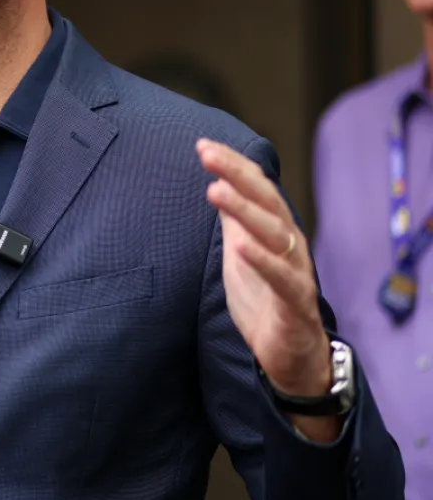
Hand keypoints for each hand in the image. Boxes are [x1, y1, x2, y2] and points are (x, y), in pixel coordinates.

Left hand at [197, 140, 332, 406]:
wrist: (290, 355)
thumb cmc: (264, 299)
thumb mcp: (241, 253)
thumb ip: (235, 221)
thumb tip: (219, 183)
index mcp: (275, 230)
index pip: (256, 188)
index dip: (233, 166)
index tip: (203, 145)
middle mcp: (289, 244)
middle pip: (266, 201)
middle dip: (237, 175)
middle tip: (207, 155)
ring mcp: (295, 271)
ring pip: (273, 232)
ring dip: (244, 210)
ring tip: (215, 190)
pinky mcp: (295, 303)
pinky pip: (281, 278)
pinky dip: (262, 260)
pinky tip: (241, 246)